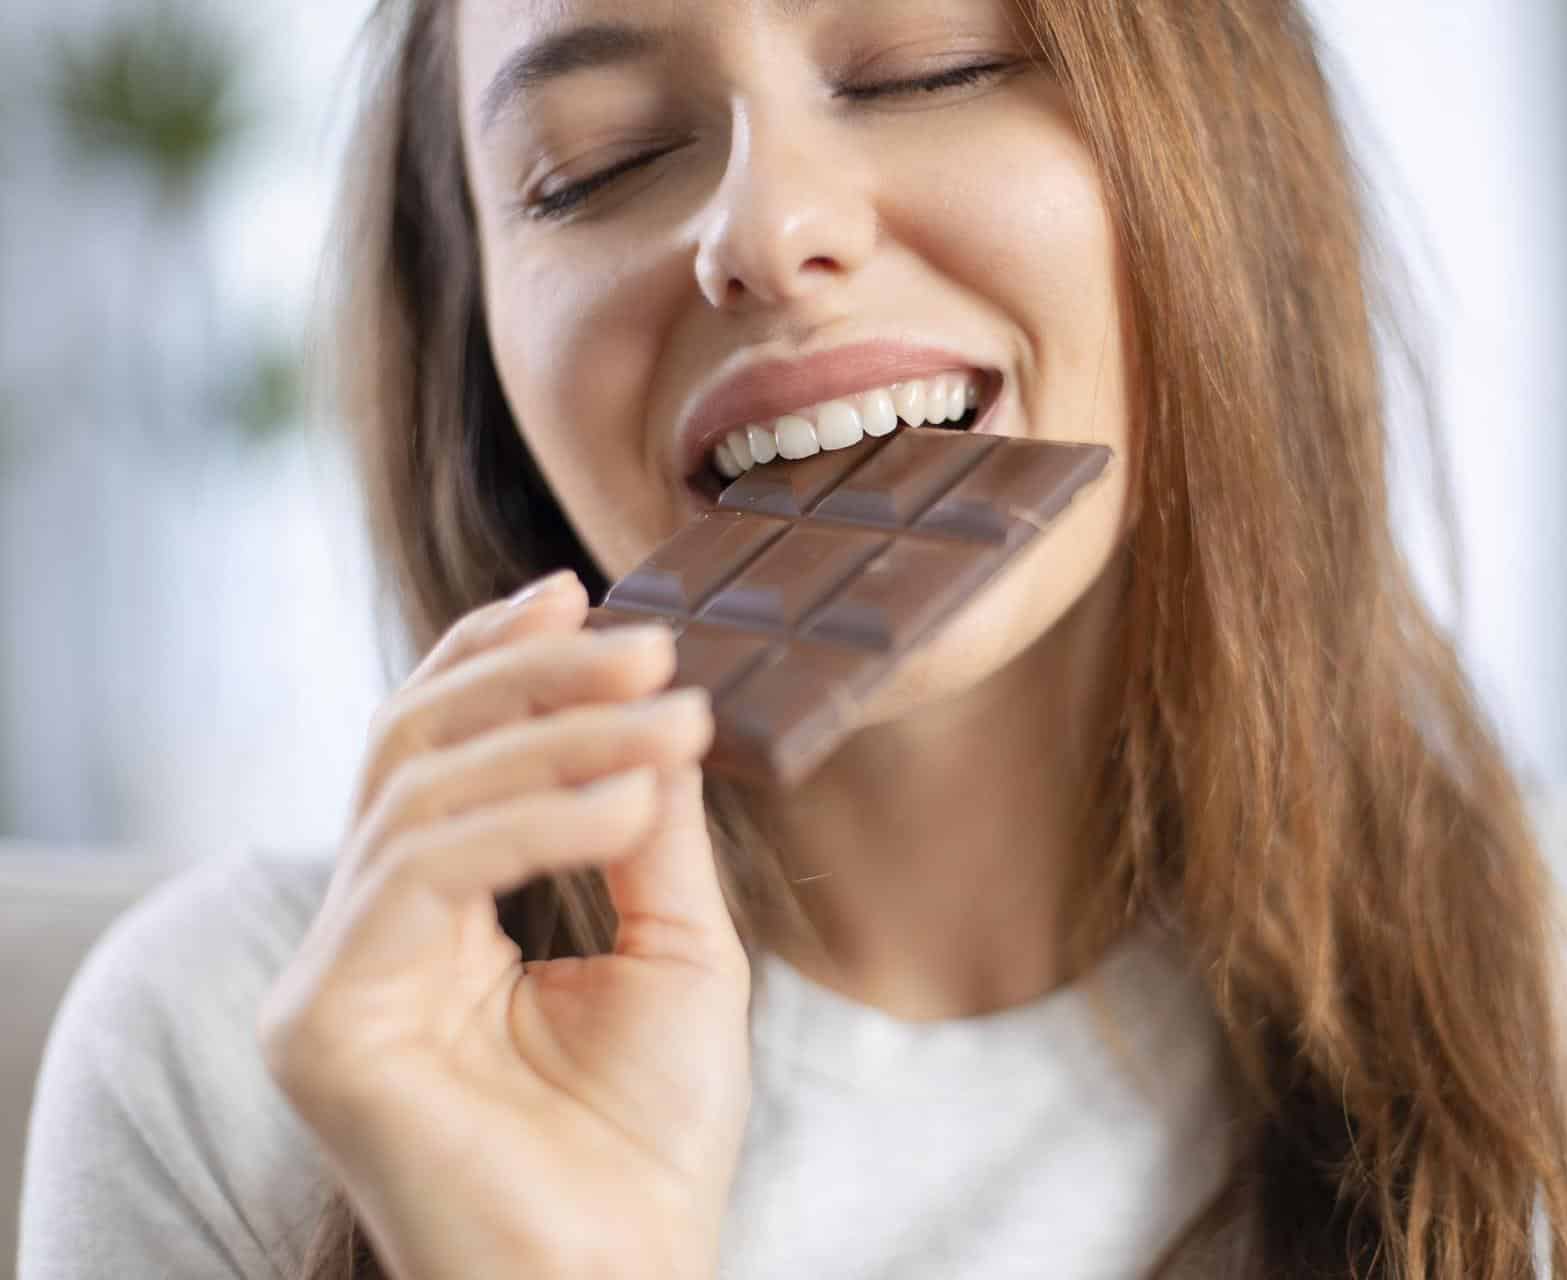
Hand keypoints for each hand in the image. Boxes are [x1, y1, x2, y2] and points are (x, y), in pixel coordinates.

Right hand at [258, 571, 750, 1279]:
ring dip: (558, 737)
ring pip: (419, 791)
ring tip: (675, 721)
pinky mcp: (322, 1020)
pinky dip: (532, 820)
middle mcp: (369, 935)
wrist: (627, 1273)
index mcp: (438, 917)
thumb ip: (648, 823)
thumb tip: (660, 703)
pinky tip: (630, 802)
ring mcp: (333, 976)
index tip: (584, 594)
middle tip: (650, 648)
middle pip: (413, 747)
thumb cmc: (651, 1135)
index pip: (442, 754)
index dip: (498, 661)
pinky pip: (422, 871)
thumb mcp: (677, 945)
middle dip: (535, 679)